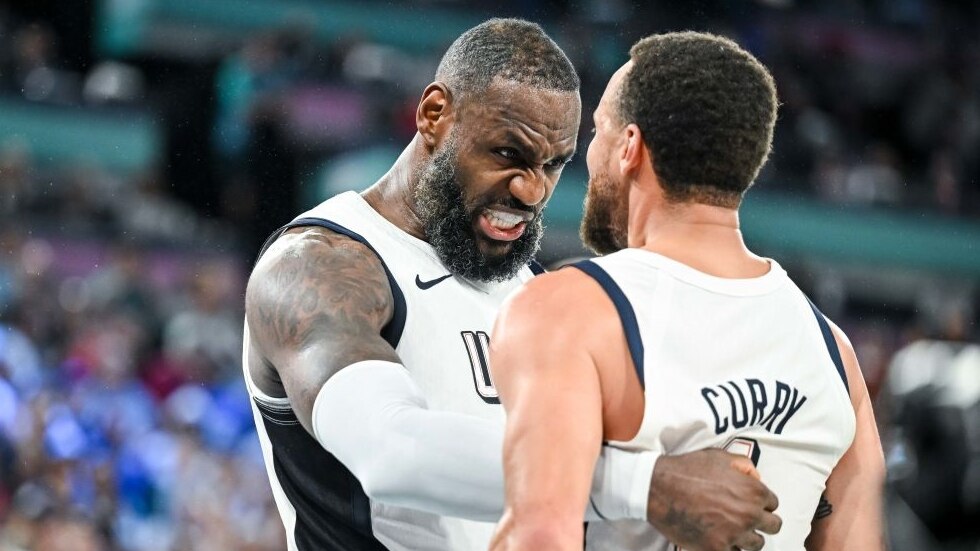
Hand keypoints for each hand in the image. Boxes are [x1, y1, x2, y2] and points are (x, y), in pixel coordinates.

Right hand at [647, 449, 780, 550]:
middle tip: (747, 519)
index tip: (752, 503)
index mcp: (753, 492)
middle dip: (762, 522)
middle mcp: (748, 515)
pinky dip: (729, 547)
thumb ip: (744, 465)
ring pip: (756, 544)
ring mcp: (733, 534)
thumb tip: (756, 477)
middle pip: (773, 526)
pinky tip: (720, 539)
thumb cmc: (687, 470)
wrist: (659, 488)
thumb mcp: (719, 457)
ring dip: (747, 537)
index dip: (761, 502)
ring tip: (734, 531)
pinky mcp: (716, 549)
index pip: (773, 504)